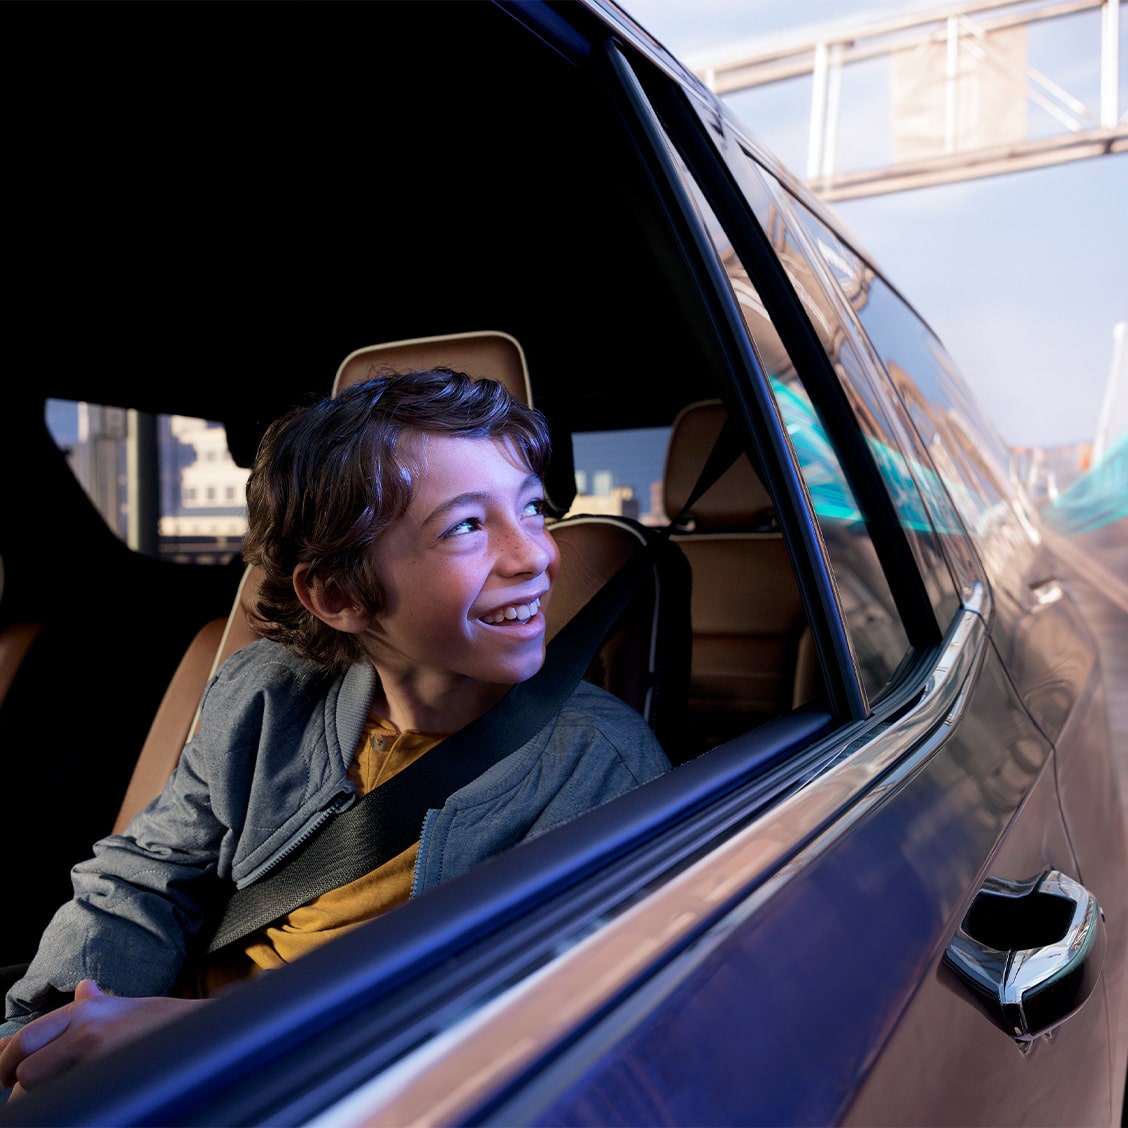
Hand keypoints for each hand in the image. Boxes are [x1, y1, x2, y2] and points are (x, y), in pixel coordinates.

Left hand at [0, 980, 204, 1099]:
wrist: (208, 1035)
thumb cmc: (168, 1024)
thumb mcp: (129, 1006)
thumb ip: (96, 1004)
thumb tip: (82, 988)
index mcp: (86, 1012)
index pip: (23, 1040)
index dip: (8, 1064)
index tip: (9, 1077)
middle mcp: (87, 1031)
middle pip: (25, 1074)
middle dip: (24, 1092)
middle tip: (36, 1096)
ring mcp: (98, 1059)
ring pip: (41, 1095)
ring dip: (49, 1102)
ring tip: (71, 1098)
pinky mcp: (110, 1081)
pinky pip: (70, 1103)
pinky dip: (74, 1107)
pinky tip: (90, 1104)